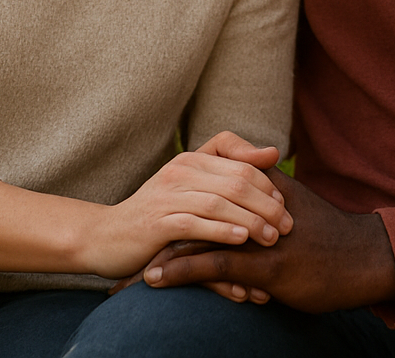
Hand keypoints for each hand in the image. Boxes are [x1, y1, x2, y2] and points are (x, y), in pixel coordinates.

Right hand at [82, 132, 292, 278]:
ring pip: (220, 202)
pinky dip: (222, 231)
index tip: (287, 205)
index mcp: (192, 159)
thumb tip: (273, 153)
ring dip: (252, 220)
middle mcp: (180, 171)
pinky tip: (242, 241)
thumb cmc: (159, 216)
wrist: (107, 237)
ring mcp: (167, 195)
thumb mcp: (193, 189)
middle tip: (288, 226)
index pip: (242, 164)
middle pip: (236, 182)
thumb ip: (230, 170)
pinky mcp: (157, 222)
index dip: (268, 184)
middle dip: (267, 204)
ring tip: (273, 237)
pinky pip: (196, 223)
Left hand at [141, 167, 394, 312]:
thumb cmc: (331, 235)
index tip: (139, 220)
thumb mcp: (294, 203)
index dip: (172, 204)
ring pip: (195, 238)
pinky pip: (211, 264)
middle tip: (121, 250)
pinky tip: (154, 279)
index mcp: (257, 189)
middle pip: (192, 211)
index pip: (205, 191)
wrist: (364, 258)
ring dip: (157, 254)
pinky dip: (179, 271)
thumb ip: (264, 193)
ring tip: (125, 269)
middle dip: (156, 231)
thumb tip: (245, 190)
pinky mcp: (262, 264)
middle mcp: (250, 207)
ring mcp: (255, 236)